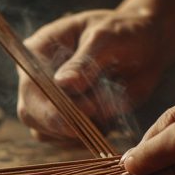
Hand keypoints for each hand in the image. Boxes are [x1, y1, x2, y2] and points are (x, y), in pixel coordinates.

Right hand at [17, 8, 165, 140]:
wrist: (144, 44)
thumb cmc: (123, 32)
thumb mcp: (106, 38)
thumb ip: (84, 62)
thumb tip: (63, 84)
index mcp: (38, 51)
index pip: (30, 85)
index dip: (50, 105)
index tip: (87, 110)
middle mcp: (36, 79)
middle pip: (31, 114)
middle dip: (65, 123)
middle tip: (101, 116)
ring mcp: (48, 102)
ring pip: (47, 133)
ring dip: (78, 132)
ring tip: (108, 109)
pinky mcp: (63, 119)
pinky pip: (65, 141)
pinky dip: (86, 138)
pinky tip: (107, 121)